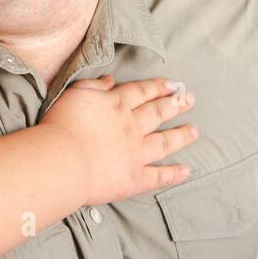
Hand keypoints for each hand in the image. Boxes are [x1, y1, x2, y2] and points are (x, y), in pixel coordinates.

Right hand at [42, 74, 198, 205]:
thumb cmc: (63, 124)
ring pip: (165, 142)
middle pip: (158, 113)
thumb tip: (111, 80)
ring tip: (194, 131)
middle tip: (191, 99)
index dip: (158, 87)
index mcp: (117, 105)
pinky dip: (173, 174)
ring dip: (181, 136)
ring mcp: (136, 153)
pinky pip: (158, 176)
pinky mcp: (135, 178)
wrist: (64, 159)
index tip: (173, 85)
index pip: (142, 92)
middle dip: (176, 104)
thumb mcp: (76, 94)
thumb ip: (95, 85)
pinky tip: (186, 171)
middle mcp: (132, 126)